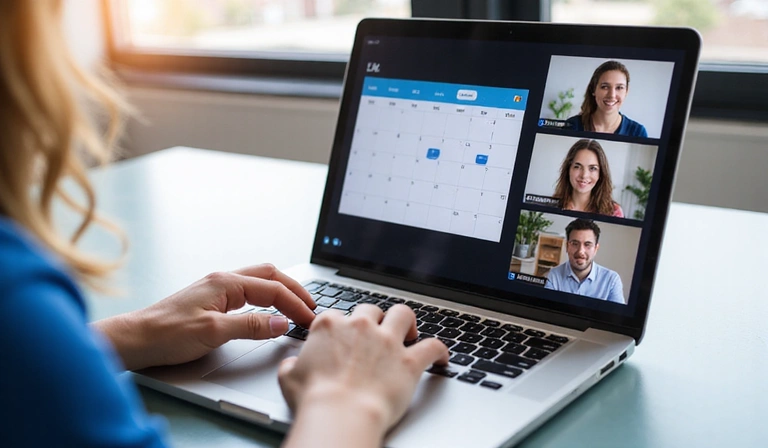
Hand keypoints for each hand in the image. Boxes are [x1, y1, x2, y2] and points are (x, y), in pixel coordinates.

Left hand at [93, 264, 315, 369]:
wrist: (135, 339)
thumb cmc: (166, 334)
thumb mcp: (214, 333)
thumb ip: (251, 326)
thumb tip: (281, 323)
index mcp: (225, 283)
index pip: (272, 289)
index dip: (294, 303)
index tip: (308, 318)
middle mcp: (222, 280)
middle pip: (269, 276)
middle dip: (293, 289)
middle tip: (310, 306)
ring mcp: (216, 289)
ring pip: (259, 281)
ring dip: (281, 291)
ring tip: (296, 305)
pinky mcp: (211, 301)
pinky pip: (247, 292)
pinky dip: (266, 297)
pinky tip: (269, 308)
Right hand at [278, 304, 448, 447]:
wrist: (340, 414)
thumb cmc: (314, 399)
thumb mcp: (288, 378)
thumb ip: (291, 364)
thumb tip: (292, 364)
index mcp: (330, 325)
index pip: (337, 314)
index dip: (341, 326)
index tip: (343, 338)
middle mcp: (360, 326)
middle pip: (371, 310)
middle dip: (374, 320)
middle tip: (376, 334)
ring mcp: (387, 341)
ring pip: (403, 313)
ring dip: (407, 321)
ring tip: (409, 332)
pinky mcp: (409, 361)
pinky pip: (433, 346)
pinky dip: (440, 350)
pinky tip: (442, 357)